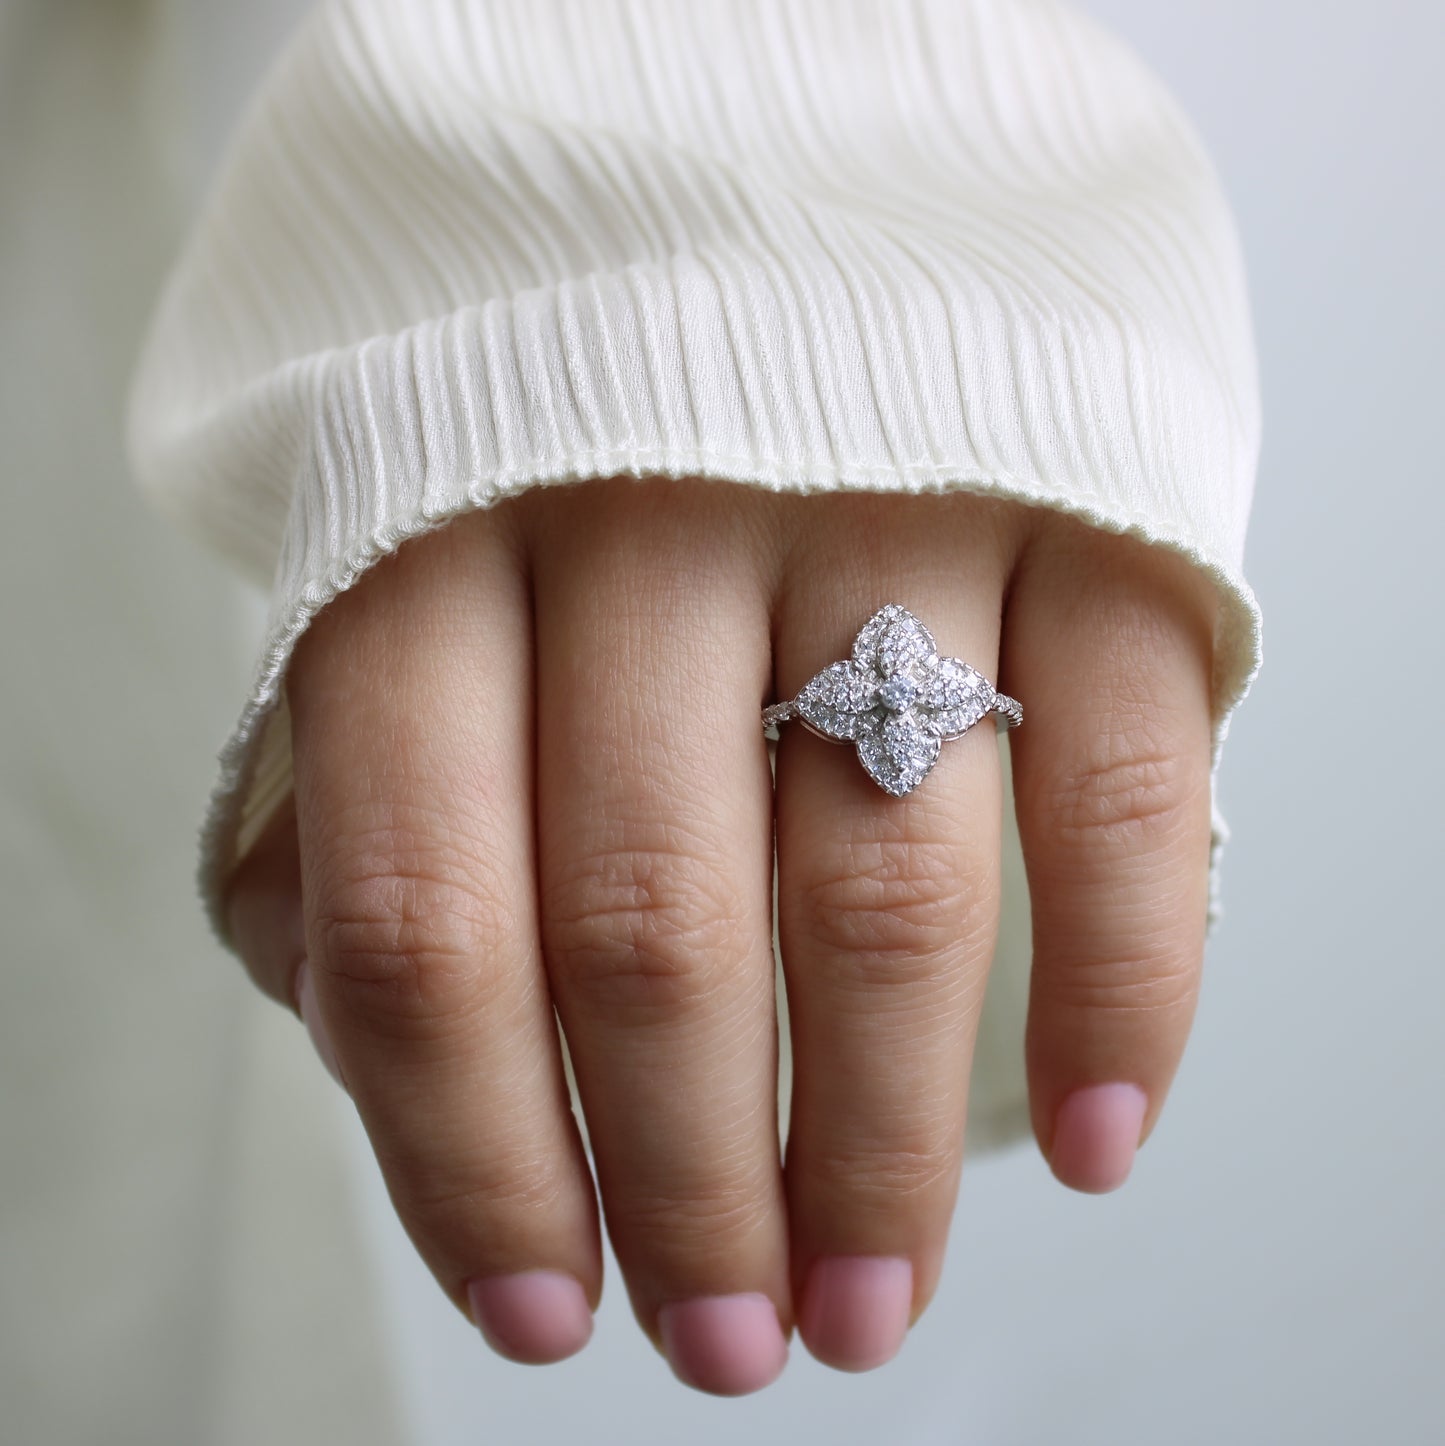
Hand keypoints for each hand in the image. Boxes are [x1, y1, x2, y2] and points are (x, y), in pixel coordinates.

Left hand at [225, 476, 1215, 1394]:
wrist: (768, 163)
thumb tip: (387, 1051)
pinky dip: (1124, 990)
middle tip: (728, 1339)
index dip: (469, 1155)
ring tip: (873, 1298)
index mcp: (435, 530)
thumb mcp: (401, 552)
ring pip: (880, 894)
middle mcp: (654, 507)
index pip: (424, 915)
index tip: (539, 1307)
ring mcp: (884, 490)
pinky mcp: (1078, 501)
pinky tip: (1099, 1140)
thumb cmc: (563, 410)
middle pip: (653, 933)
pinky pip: (1112, 789)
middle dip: (690, 1187)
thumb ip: (365, 789)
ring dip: (881, 1145)